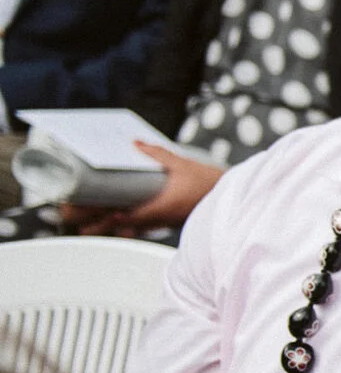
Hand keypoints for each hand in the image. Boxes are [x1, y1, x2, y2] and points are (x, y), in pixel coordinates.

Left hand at [59, 143, 221, 235]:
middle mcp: (159, 218)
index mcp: (159, 206)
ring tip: (89, 229)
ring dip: (110, 227)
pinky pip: (144, 226)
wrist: (233, 201)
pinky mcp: (169, 220)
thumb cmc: (211, 185)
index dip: (101, 215)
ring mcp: (164, 222)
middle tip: (75, 222)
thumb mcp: (183, 165)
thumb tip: (136, 143)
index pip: (124, 215)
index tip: (82, 211)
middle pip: (122, 224)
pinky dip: (129, 226)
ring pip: (131, 228)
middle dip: (97, 224)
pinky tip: (120, 226)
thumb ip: (157, 154)